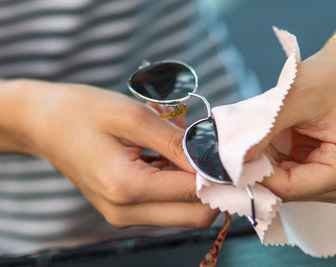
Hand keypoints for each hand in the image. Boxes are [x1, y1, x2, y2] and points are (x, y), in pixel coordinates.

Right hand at [5, 79, 217, 227]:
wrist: (44, 123)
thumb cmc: (83, 112)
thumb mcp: (134, 117)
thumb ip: (177, 142)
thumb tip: (212, 160)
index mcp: (127, 187)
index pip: (195, 194)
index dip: (218, 174)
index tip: (226, 152)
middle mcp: (126, 212)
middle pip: (195, 216)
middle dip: (211, 185)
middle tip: (206, 150)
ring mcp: (124, 215)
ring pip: (183, 212)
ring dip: (192, 182)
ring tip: (178, 145)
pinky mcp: (124, 210)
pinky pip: (165, 205)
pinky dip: (176, 183)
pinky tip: (165, 154)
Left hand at [247, 39, 335, 203]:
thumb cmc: (332, 77)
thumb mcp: (294, 98)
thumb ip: (263, 130)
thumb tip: (232, 159)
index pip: (289, 187)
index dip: (256, 175)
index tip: (230, 158)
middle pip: (287, 190)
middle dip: (261, 169)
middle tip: (241, 144)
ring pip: (285, 186)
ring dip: (267, 165)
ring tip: (263, 137)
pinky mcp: (327, 177)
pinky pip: (290, 178)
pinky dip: (274, 162)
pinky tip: (272, 142)